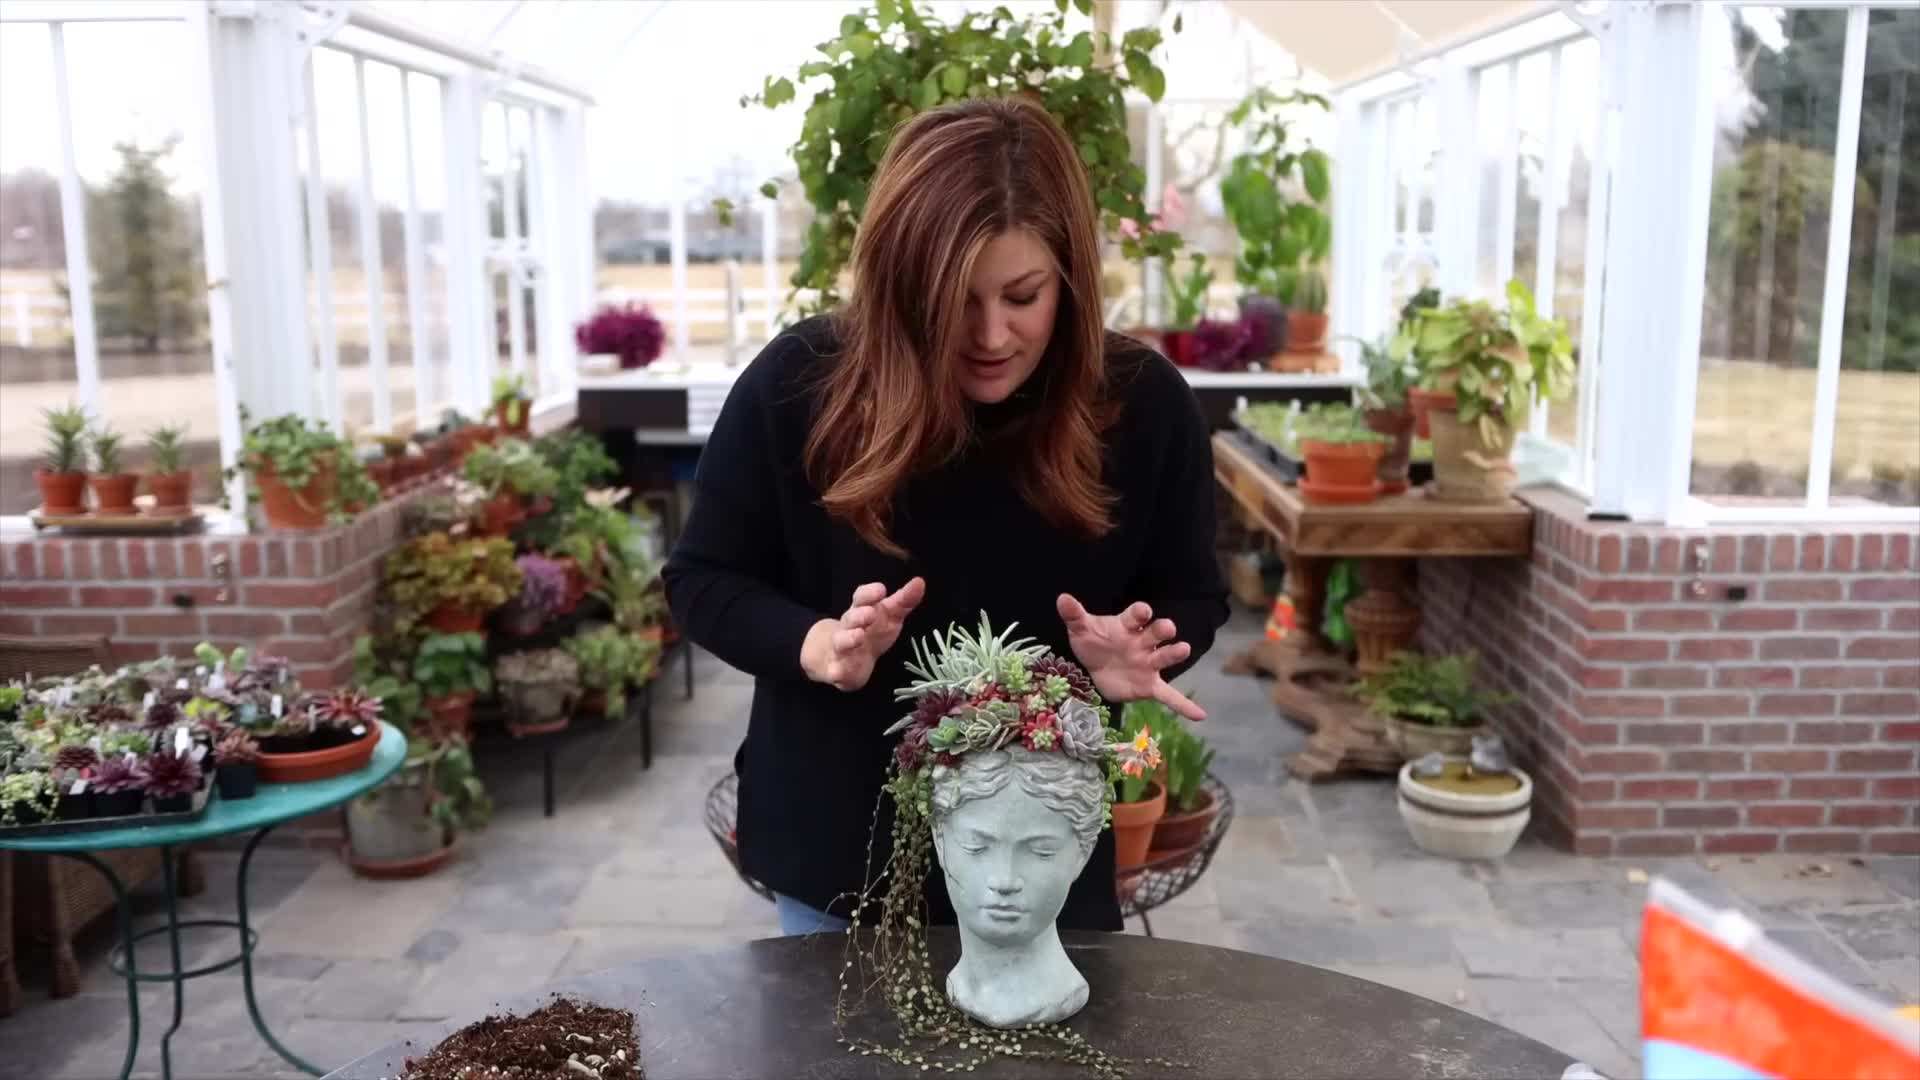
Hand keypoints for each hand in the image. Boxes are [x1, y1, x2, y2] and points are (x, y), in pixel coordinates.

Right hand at [802, 577, 926, 690]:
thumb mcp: (890, 616)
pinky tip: (836, 672)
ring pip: (841, 641)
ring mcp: (842, 648)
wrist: (846, 660)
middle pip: (850, 618)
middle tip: (870, 613)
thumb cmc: (872, 632)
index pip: (861, 597)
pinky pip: (835, 670)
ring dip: (848, 638)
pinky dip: (835, 671)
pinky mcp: (839, 669)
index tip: (881, 590)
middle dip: (859, 615)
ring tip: (858, 636)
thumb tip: (920, 581)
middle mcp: (849, 627)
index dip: (869, 593)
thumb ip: (904, 601)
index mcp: (861, 610)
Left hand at [1056, 594, 1204, 721]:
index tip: (1143, 611)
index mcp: (1127, 626)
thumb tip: (1062, 598)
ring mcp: (1148, 664)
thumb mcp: (1081, 629)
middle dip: (1161, 630)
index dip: (1140, 613)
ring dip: (1174, 653)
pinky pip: (1169, 696)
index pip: (1136, 616)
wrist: (1094, 668)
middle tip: (1166, 628)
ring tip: (1183, 649)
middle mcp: (1143, 643)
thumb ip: (1074, 615)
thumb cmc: (1093, 642)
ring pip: (1164, 658)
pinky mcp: (1149, 686)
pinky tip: (1200, 715)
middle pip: (1156, 633)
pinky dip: (1183, 705)